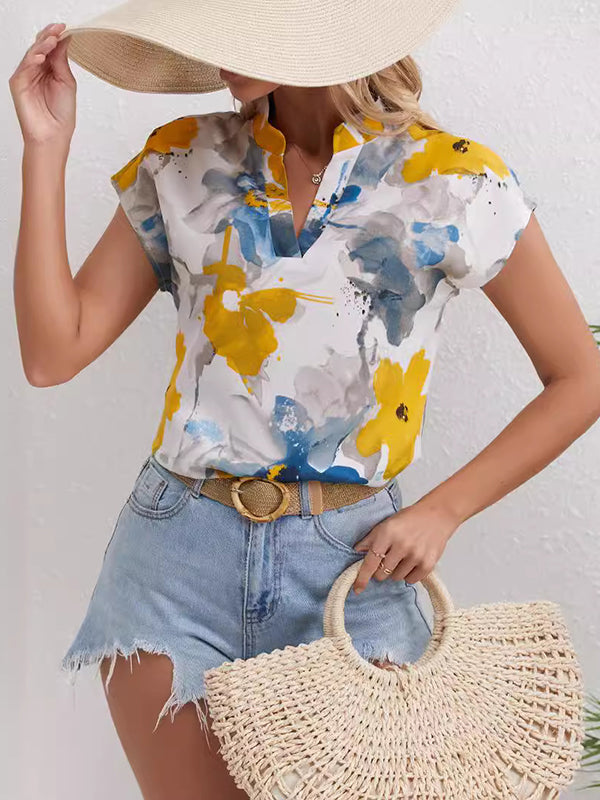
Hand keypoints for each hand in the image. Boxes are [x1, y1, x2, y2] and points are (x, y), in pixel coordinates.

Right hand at [9, 22, 75, 148]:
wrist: (54, 135)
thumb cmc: (61, 113)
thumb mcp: (66, 81)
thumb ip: (62, 60)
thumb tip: (63, 38)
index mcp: (49, 68)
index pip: (49, 47)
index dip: (55, 36)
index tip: (65, 27)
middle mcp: (36, 70)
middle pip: (39, 47)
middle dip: (48, 36)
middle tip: (58, 29)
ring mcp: (26, 76)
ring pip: (31, 54)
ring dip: (42, 45)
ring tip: (52, 40)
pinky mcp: (18, 84)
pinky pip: (24, 67)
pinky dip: (32, 60)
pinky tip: (41, 56)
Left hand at [351, 496, 459, 592]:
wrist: (437, 515)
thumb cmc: (410, 519)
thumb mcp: (386, 523)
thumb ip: (371, 538)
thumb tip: (358, 551)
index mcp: (387, 533)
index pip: (370, 561)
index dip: (362, 577)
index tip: (358, 588)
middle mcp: (401, 545)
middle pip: (382, 573)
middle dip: (381, 570)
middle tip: (388, 559)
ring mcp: (415, 555)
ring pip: (396, 577)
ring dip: (396, 571)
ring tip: (403, 557)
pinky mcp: (428, 564)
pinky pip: (411, 580)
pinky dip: (409, 574)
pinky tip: (412, 561)